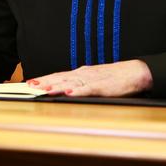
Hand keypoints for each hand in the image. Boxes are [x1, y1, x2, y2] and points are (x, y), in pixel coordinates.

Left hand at [28, 60, 153, 96]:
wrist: (134, 72)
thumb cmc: (114, 77)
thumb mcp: (93, 79)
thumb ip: (79, 83)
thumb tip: (64, 88)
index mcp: (80, 73)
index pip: (58, 75)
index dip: (44, 79)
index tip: (30, 82)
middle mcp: (83, 74)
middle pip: (60, 78)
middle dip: (44, 82)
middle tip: (30, 85)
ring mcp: (92, 80)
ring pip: (70, 83)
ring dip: (56, 86)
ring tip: (44, 89)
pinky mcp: (103, 86)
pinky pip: (88, 89)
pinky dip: (78, 91)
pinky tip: (68, 93)